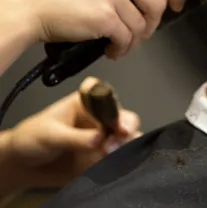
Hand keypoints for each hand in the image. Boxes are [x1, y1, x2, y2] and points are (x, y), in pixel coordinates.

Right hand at [1, 0, 189, 58]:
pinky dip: (123, 49)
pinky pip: (127, 38)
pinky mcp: (104, 16)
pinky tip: (112, 49)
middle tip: (141, 32)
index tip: (177, 2)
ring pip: (142, 24)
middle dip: (153, 23)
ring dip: (135, 40)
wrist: (30, 5)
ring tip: (120, 43)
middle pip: (158, 2)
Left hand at [4, 77, 141, 189]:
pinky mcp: (103, 156)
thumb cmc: (32, 139)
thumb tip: (100, 138)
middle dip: (126, 127)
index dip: (116, 107)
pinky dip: (122, 160)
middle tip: (120, 138)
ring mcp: (103, 137)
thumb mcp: (50, 135)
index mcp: (86, 103)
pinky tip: (116, 163)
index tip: (117, 121)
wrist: (24, 165)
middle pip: (124, 117)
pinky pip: (120, 157)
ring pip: (127, 137)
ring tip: (113, 153)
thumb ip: (75, 137)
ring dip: (126, 144)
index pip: (107, 98)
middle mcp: (99, 118)